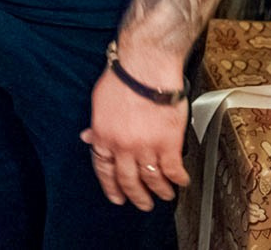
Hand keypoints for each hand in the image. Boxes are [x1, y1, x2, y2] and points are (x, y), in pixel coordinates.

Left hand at [79, 67, 189, 209]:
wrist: (145, 66)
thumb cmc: (123, 76)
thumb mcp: (99, 101)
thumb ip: (97, 124)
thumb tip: (89, 136)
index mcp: (103, 136)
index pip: (103, 169)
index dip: (110, 186)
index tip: (116, 197)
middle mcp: (122, 146)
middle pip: (128, 180)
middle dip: (136, 196)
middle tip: (142, 204)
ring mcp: (145, 148)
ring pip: (152, 179)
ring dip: (160, 191)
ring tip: (165, 195)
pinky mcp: (168, 144)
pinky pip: (173, 170)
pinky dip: (178, 179)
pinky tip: (181, 181)